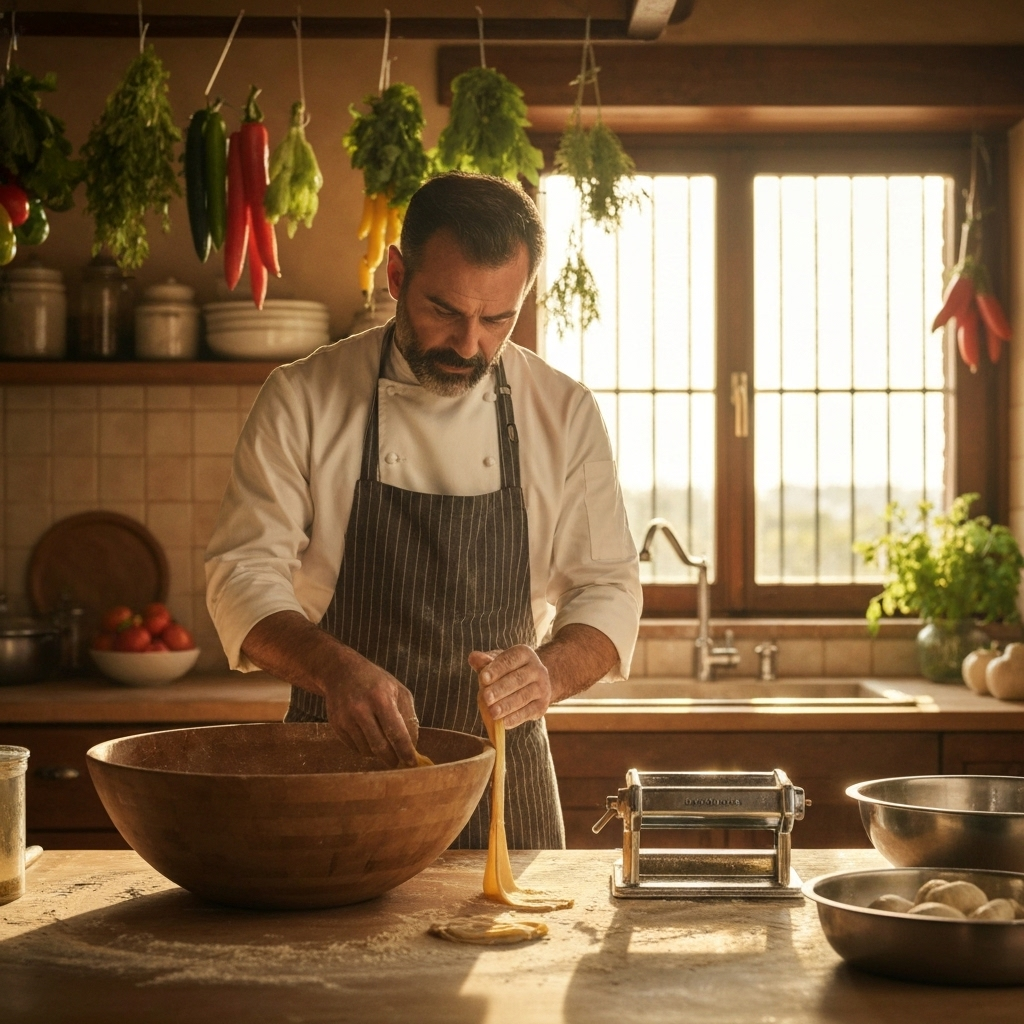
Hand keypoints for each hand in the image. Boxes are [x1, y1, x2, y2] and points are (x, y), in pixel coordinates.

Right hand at [323, 650, 419, 767]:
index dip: (406, 751)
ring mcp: (346, 718)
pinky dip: (365, 747)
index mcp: (381, 698)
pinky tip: (368, 735)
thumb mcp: (398, 690)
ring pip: (367, 750)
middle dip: (392, 759)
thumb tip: (412, 745)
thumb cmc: (376, 682)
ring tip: (382, 743)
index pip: (396, 733)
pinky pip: (354, 747)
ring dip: (378, 753)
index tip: (412, 763)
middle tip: (397, 761)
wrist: (340, 672)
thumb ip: (408, 716)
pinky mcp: (336, 725)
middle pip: (380, 747)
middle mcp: (361, 709)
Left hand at [469, 645, 551, 728]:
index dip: (496, 669)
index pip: (510, 660)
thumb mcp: (497, 663)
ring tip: (493, 712)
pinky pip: (529, 712)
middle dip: (500, 689)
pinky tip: (503, 723)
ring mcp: (542, 687)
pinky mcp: (542, 705)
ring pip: (524, 696)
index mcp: (524, 654)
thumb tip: (473, 658)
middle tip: (486, 697)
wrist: (533, 683)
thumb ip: (484, 662)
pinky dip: (516, 718)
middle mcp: (537, 669)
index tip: (483, 678)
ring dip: (507, 705)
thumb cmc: (509, 671)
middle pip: (518, 679)